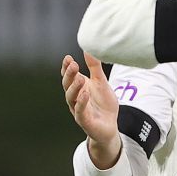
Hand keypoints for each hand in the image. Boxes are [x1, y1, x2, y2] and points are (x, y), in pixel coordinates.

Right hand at [61, 53, 121, 167]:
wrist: (110, 126)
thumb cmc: (103, 104)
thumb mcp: (101, 83)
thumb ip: (95, 68)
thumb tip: (89, 49)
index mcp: (77, 88)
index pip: (68, 76)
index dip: (66, 68)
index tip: (68, 58)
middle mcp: (74, 98)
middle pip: (67, 85)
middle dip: (69, 75)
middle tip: (73, 64)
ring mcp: (78, 109)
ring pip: (71, 98)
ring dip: (74, 87)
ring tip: (79, 77)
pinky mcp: (84, 121)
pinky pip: (80, 111)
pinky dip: (81, 102)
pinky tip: (85, 94)